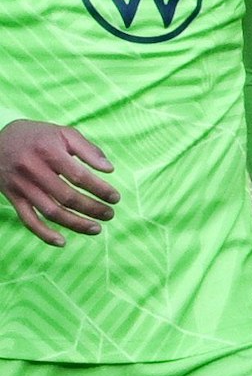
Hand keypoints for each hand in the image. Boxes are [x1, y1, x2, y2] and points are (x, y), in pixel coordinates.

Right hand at [0, 120, 118, 246]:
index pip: (78, 176)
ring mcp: (22, 186)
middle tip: (110, 214)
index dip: (99, 189)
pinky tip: (62, 242)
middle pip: (66, 197)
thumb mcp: (63, 132)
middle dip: (92, 208)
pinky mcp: (12, 197)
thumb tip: (109, 169)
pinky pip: (28, 220)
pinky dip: (44, 233)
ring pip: (50, 212)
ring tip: (96, 228)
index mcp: (49, 152)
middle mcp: (33, 171)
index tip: (115, 197)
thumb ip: (88, 149)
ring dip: (75, 224)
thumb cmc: (37, 135)